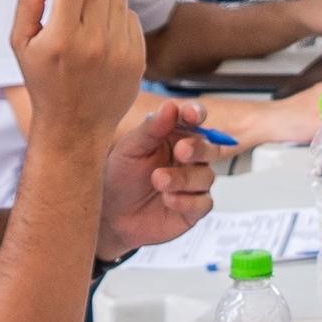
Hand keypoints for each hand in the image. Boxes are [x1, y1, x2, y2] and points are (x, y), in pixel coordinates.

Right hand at [11, 0, 149, 160]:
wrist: (76, 128)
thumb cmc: (42, 82)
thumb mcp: (21, 44)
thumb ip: (29, 0)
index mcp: (60, 40)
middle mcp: (93, 45)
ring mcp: (120, 52)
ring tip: (85, 23)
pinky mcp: (138, 58)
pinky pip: (130, 15)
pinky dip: (116, 16)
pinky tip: (102, 38)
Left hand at [101, 100, 219, 252]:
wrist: (112, 215)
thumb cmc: (122, 176)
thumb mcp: (130, 149)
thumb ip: (152, 128)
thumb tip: (170, 106)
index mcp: (175, 136)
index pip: (194, 120)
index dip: (196, 115)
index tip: (190, 115)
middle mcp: (190, 159)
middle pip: (209, 148)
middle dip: (198, 149)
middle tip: (181, 151)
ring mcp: (194, 184)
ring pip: (206, 176)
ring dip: (183, 178)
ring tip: (158, 180)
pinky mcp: (194, 209)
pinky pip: (203, 203)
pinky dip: (186, 201)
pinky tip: (167, 200)